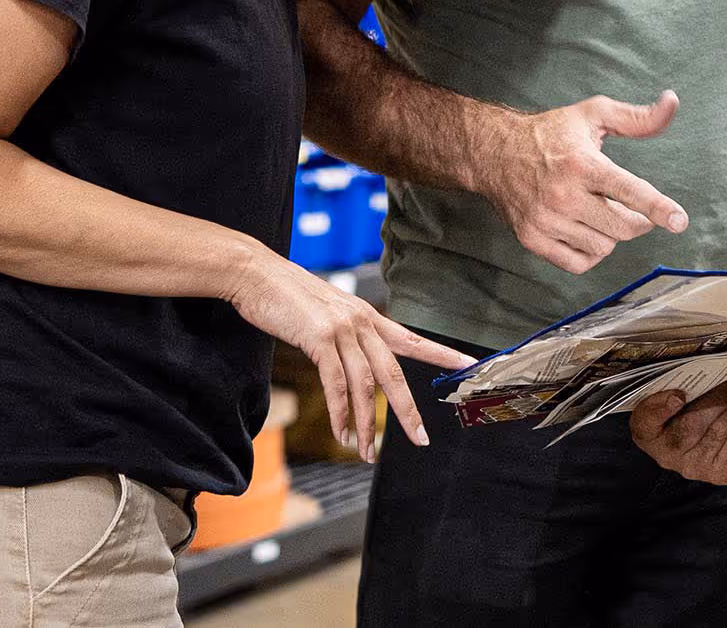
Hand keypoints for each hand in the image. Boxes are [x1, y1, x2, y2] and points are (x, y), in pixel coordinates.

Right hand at [227, 250, 465, 462]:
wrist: (257, 274)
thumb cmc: (287, 295)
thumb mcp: (327, 312)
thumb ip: (345, 334)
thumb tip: (352, 358)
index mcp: (368, 317)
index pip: (412, 339)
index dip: (441, 354)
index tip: (468, 364)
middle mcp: (362, 322)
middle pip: (393, 373)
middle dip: (407, 410)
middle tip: (420, 438)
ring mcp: (342, 329)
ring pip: (365, 385)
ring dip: (366, 423)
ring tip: (366, 452)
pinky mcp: (320, 337)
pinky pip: (336, 384)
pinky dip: (340, 413)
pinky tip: (342, 433)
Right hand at [476, 92, 689, 274]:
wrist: (493, 153)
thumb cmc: (550, 133)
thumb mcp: (593, 115)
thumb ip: (637, 117)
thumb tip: (672, 102)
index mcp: (582, 164)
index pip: (629, 190)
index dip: (659, 207)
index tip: (680, 221)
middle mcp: (563, 195)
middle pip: (623, 228)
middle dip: (638, 221)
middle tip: (633, 208)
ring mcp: (546, 220)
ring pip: (603, 247)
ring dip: (611, 234)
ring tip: (599, 211)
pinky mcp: (532, 239)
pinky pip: (578, 263)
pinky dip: (590, 253)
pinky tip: (586, 231)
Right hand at [628, 379, 726, 484]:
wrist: (718, 438)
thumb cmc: (695, 410)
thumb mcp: (683, 397)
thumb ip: (683, 385)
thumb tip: (709, 368)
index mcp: (650, 432)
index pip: (645, 423)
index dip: (659, 409)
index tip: (678, 395)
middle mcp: (668, 455)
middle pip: (690, 427)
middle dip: (717, 400)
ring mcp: (695, 468)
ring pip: (717, 433)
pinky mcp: (722, 474)